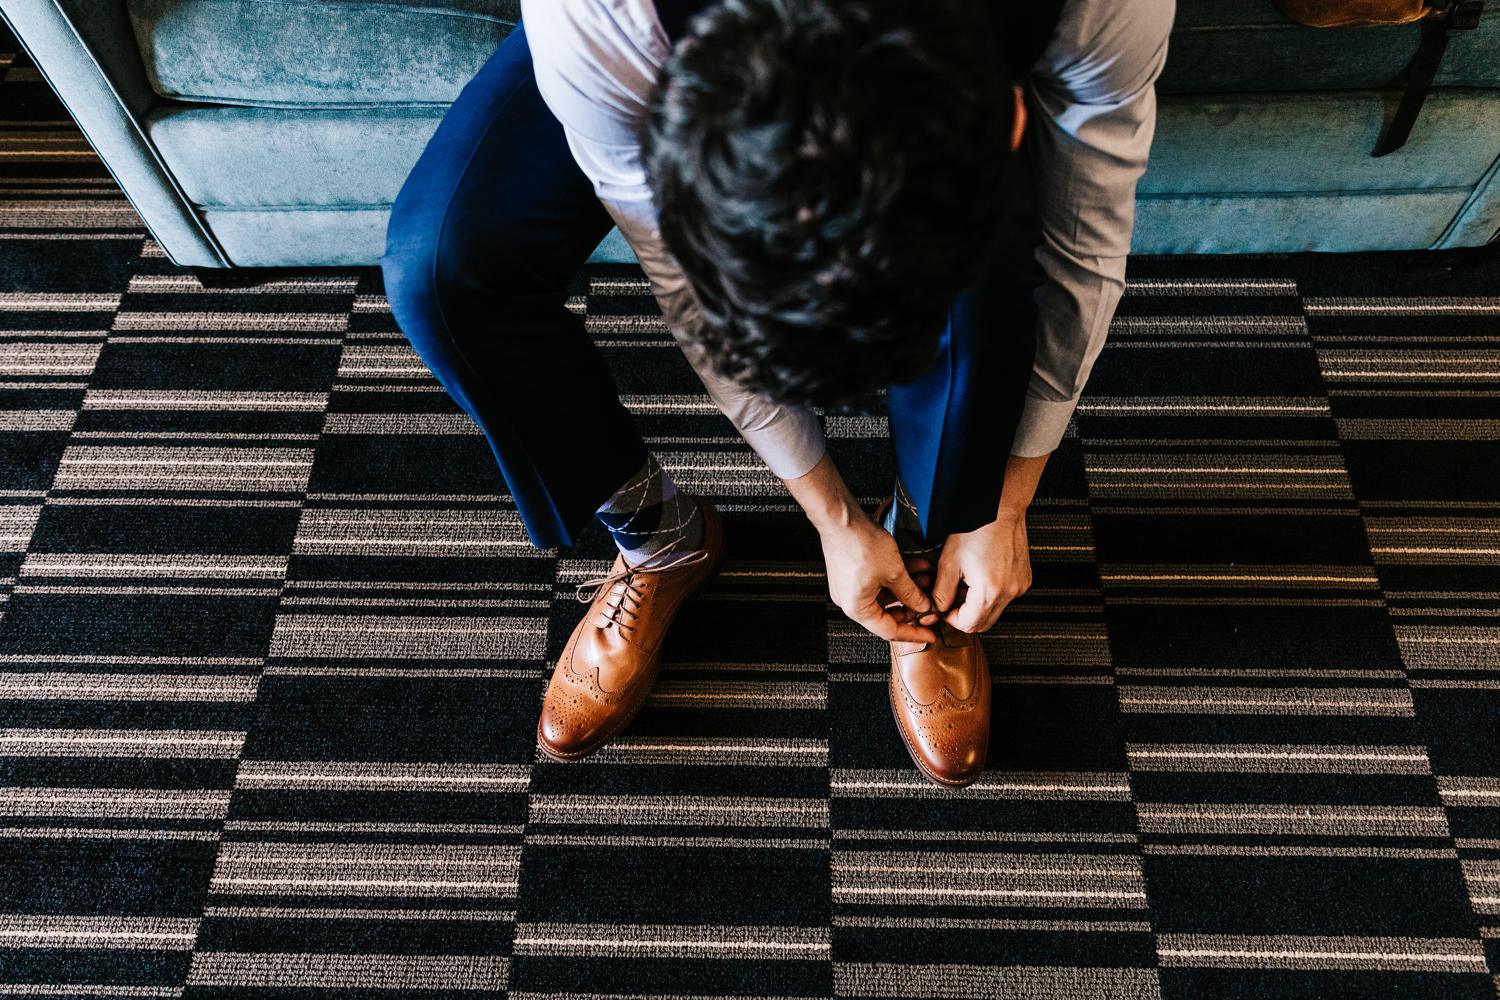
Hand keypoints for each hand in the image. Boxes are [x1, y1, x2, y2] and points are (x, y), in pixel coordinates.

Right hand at [818, 514, 939, 643]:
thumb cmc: (860, 545)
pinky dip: (895, 577)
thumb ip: (911, 594)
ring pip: (885, 595)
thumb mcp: (895, 573)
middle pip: (887, 614)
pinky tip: (915, 566)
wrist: (841, 519)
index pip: (890, 631)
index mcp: (858, 609)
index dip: (914, 633)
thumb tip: (922, 606)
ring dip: (906, 588)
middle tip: (929, 602)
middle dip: (912, 606)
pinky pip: (878, 582)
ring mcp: (850, 587)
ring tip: (926, 579)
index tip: (929, 634)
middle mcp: (851, 602)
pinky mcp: (852, 573)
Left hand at [931, 508, 1032, 633]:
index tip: (944, 608)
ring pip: (994, 611)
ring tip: (967, 582)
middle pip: (984, 623)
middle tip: (953, 598)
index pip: (968, 625)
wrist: (1000, 510)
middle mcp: (1009, 593)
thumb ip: (941, 592)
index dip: (951, 619)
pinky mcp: (1024, 580)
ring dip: (978, 605)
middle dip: (965, 616)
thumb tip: (939, 608)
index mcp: (989, 592)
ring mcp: (1019, 587)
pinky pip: (1005, 597)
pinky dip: (991, 594)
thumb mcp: (949, 562)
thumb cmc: (976, 529)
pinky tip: (981, 575)